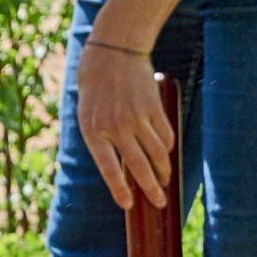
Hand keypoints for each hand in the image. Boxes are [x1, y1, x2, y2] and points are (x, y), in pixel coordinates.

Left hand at [74, 35, 176, 212]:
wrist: (113, 50)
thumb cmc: (95, 84)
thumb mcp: (88, 113)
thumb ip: (101, 139)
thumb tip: (121, 168)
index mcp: (94, 131)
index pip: (109, 169)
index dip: (120, 190)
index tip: (129, 205)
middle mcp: (116, 127)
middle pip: (139, 166)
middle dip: (152, 188)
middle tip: (160, 202)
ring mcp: (136, 117)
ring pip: (157, 153)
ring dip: (163, 170)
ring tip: (165, 179)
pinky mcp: (153, 107)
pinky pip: (166, 135)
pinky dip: (168, 147)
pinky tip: (167, 154)